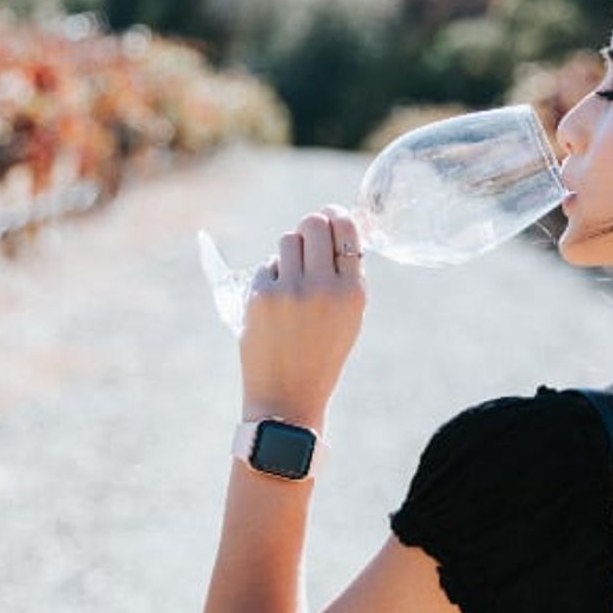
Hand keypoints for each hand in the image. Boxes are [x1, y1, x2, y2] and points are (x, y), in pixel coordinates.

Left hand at [238, 204, 365, 423]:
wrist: (287, 396)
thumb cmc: (322, 353)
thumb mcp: (350, 316)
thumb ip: (345, 275)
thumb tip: (334, 225)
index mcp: (352, 292)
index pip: (346, 230)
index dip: (336, 216)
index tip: (330, 216)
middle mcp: (323, 287)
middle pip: (313, 224)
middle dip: (310, 227)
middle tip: (309, 238)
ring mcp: (289, 290)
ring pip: (287, 240)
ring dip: (290, 252)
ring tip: (292, 277)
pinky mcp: (260, 297)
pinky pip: (267, 265)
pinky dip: (272, 276)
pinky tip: (276, 302)